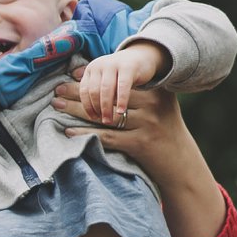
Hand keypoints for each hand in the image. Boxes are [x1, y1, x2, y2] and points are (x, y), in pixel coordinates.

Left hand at [55, 73, 186, 173]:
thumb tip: (102, 78)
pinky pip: (106, 137)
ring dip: (76, 111)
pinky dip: (85, 135)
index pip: (116, 83)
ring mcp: (147, 124)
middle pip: (108, 97)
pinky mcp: (140, 143)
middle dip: (79, 93)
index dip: (92, 78)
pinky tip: (68, 132)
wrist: (180, 162)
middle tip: (57, 90)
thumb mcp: (158, 105)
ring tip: (57, 106)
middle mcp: (152, 105)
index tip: (70, 74)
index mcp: (155, 92)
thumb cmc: (163, 131)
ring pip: (104, 116)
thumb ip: (139, 91)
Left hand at [75, 44, 164, 124]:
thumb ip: (96, 91)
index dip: (87, 106)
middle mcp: (99, 65)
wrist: (141, 57)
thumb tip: (87, 112)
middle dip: (97, 108)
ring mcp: (113, 64)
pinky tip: (121, 111)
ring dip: (106, 107)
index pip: (84, 90)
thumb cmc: (120, 75)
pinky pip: (122, 86)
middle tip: (103, 121)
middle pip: (94, 91)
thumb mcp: (105, 80)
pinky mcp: (128, 67)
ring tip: (109, 119)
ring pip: (106, 90)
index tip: (93, 118)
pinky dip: (121, 100)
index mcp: (91, 69)